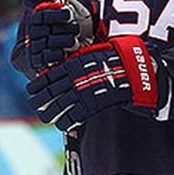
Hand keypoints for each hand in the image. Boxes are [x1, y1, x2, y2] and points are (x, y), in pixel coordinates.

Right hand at [26, 0, 104, 70]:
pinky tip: (66, 52)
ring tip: (74, 41)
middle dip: (67, 28)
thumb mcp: (76, 16)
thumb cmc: (73, 31)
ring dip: (66, 41)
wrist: (67, 53)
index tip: (69, 14)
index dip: (56, 14)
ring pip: (49, 42)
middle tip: (76, 29)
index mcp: (39, 19)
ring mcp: (35, 46)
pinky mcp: (37, 61)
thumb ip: (75, 5)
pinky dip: (59, 54)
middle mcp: (34, 32)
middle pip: (48, 28)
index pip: (42, 15)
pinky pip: (47, 57)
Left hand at [27, 35, 166, 131]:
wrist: (142, 71)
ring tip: (46, 117)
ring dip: (51, 112)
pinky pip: (75, 114)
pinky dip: (67, 120)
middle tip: (36, 105)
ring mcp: (86, 90)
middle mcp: (78, 76)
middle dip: (41, 99)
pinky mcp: (95, 103)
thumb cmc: (122, 60)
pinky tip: (63, 124)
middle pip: (51, 90)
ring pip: (59, 104)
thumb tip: (71, 60)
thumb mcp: (100, 51)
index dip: (39, 83)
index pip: (51, 74)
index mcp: (77, 62)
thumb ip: (85, 56)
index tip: (31, 90)